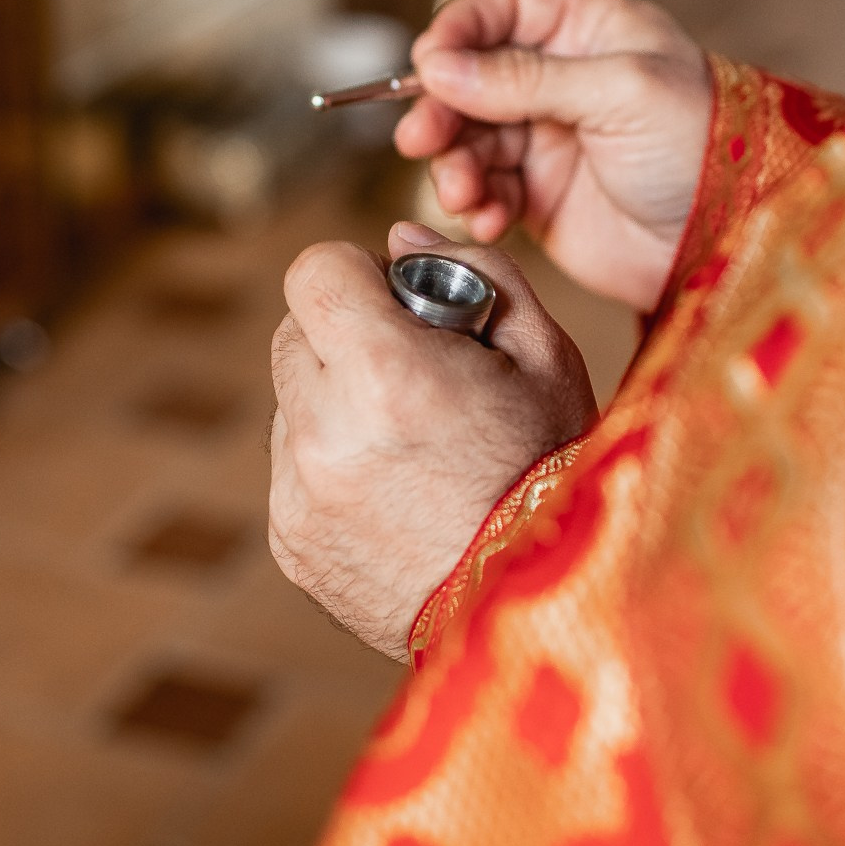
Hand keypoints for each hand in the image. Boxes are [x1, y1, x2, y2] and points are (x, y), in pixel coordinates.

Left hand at [269, 222, 596, 660]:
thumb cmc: (553, 472)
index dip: (356, 272)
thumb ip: (479, 273)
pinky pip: (293, 469)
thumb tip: (399, 237)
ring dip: (336, 401)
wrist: (540, 608)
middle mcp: (324, 433)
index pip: (314, 272)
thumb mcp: (548, 356)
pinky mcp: (291, 541)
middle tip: (414, 370)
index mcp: (386, 375)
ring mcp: (298, 493)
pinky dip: (333, 464)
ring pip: (291, 402)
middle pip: (294, 332)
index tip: (397, 298)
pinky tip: (400, 492)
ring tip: (414, 442)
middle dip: (346, 335)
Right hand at [397, 0, 713, 312]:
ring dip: (455, 165)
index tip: (428, 63)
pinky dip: (478, 206)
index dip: (459, 30)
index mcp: (590, 33)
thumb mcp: (619, 92)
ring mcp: (551, 140)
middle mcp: (564, 81)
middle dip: (443, 110)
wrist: (732, 236)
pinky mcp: (544, 197)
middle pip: (473, 79)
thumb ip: (526, 79)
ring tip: (462, 193)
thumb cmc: (701, 146)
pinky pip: (489, 192)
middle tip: (423, 139)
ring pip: (473, 140)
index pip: (504, 10)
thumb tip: (439, 66)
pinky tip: (487, 219)